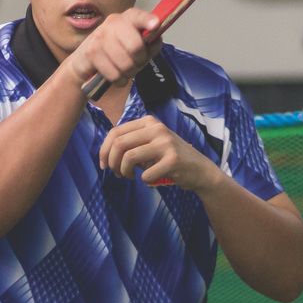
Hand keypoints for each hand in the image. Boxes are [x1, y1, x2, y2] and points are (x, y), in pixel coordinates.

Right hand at [66, 8, 160, 86]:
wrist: (86, 61)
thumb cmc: (117, 52)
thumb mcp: (136, 46)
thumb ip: (150, 43)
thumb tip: (156, 40)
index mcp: (128, 18)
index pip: (138, 16)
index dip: (147, 20)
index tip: (155, 25)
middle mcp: (113, 23)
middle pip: (135, 47)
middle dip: (140, 61)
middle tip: (136, 64)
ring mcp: (100, 36)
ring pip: (125, 64)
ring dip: (128, 73)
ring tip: (124, 70)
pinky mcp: (91, 52)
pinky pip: (114, 74)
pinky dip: (118, 80)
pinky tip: (115, 75)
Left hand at [99, 115, 220, 190]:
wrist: (199, 169)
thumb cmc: (169, 158)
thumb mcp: (150, 143)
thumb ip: (130, 144)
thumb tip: (105, 155)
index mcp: (148, 122)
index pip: (115, 132)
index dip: (104, 150)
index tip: (104, 164)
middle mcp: (157, 128)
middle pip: (119, 143)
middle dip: (112, 162)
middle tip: (117, 173)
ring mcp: (166, 143)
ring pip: (130, 157)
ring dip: (124, 172)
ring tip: (129, 177)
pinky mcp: (173, 159)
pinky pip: (146, 174)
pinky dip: (144, 181)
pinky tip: (150, 179)